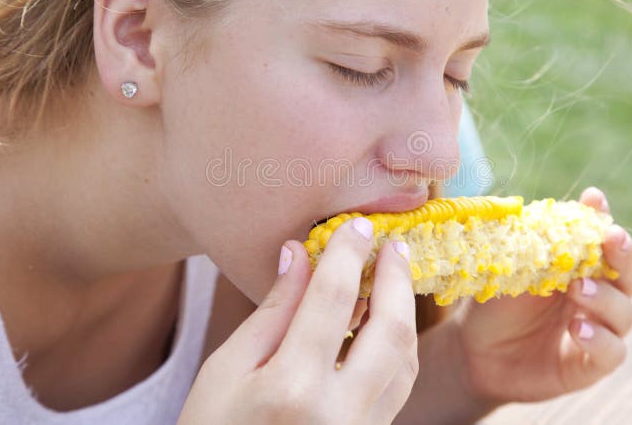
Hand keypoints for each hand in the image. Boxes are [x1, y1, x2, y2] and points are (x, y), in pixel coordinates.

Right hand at [178, 218, 417, 424]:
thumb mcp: (226, 370)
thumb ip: (271, 311)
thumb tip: (298, 254)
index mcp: (291, 389)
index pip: (331, 301)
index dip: (347, 254)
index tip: (359, 226)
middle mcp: (338, 414)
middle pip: (389, 330)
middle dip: (396, 278)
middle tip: (393, 245)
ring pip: (405, 361)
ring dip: (403, 313)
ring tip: (392, 278)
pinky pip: (399, 388)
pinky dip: (398, 349)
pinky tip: (383, 325)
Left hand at [453, 187, 631, 404]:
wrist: (474, 353)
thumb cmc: (495, 306)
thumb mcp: (511, 271)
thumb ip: (533, 244)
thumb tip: (541, 206)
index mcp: (580, 269)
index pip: (603, 243)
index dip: (602, 220)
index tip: (594, 199)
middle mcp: (597, 298)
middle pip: (627, 275)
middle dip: (623, 255)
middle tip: (612, 238)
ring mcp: (598, 331)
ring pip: (624, 313)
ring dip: (606, 298)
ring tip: (579, 288)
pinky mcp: (589, 366)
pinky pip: (611, 353)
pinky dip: (599, 339)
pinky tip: (577, 329)